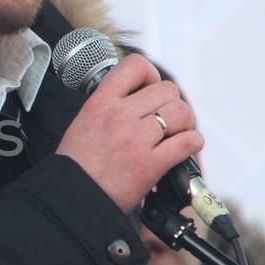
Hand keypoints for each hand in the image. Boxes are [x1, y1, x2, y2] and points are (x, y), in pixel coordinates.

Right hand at [54, 54, 203, 211]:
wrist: (72, 198)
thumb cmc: (77, 163)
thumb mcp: (84, 120)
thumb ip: (109, 103)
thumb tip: (137, 94)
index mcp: (101, 102)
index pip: (135, 66)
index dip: (150, 74)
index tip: (149, 88)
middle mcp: (120, 116)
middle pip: (167, 90)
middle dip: (170, 103)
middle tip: (164, 119)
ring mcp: (137, 140)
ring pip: (181, 112)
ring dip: (183, 123)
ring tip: (175, 133)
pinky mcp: (151, 164)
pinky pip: (188, 141)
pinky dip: (192, 143)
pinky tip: (183, 148)